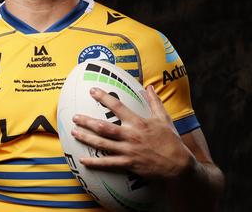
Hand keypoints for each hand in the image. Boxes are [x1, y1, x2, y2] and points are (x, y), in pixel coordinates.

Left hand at [71, 85, 194, 179]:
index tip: (92, 91)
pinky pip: (108, 163)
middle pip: (104, 127)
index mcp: (138, 122)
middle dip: (87, 121)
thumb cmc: (171, 140)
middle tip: (74, 117)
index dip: (104, 97)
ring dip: (86, 138)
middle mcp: (131, 135)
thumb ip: (154, 102)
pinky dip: (94, 163)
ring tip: (73, 133)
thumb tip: (148, 87)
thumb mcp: (164, 119)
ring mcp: (128, 150)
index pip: (118, 106)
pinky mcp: (128, 164)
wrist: (178, 165)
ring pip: (102, 144)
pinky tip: (82, 160)